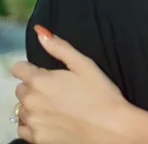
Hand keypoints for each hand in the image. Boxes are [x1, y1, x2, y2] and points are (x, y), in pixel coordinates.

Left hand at [11, 25, 130, 143]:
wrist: (110, 128)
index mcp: (40, 80)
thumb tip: (40, 31)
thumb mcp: (84, 65)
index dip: (32, 68)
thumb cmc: (101, 93)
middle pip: (21, 89)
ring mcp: (32, 122)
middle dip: (35, 87)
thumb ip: (59, 47)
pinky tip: (54, 121)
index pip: (19, 68)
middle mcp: (30, 102)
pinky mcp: (37, 139)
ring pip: (22, 109)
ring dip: (34, 106)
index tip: (47, 73)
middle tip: (58, 90)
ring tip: (58, 106)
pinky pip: (25, 129)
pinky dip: (35, 124)